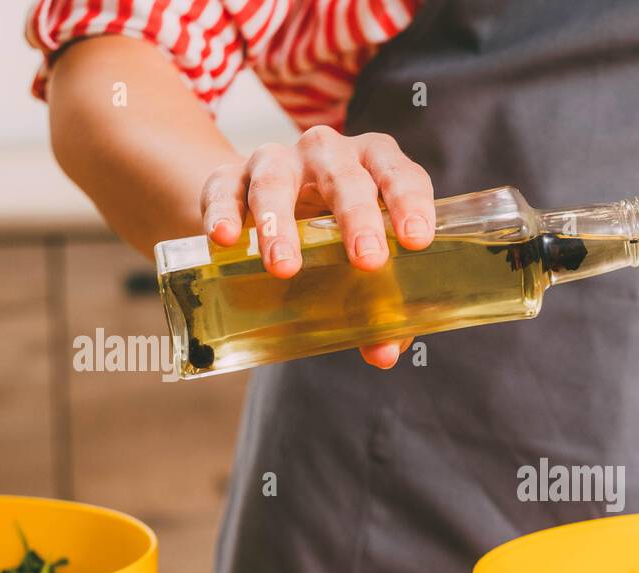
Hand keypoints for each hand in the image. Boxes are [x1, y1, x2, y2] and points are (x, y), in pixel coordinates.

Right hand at [199, 128, 434, 368]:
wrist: (266, 218)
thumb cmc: (335, 243)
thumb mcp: (361, 269)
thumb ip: (381, 311)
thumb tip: (383, 353)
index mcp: (375, 166)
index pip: (398, 174)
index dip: (410, 202)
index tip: (416, 240)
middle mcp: (329, 154)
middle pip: (345, 175)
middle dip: (357, 216)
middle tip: (367, 260)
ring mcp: (278, 160)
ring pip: (277, 178)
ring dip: (279, 221)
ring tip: (283, 266)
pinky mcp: (231, 174)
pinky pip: (223, 186)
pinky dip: (222, 210)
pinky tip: (224, 238)